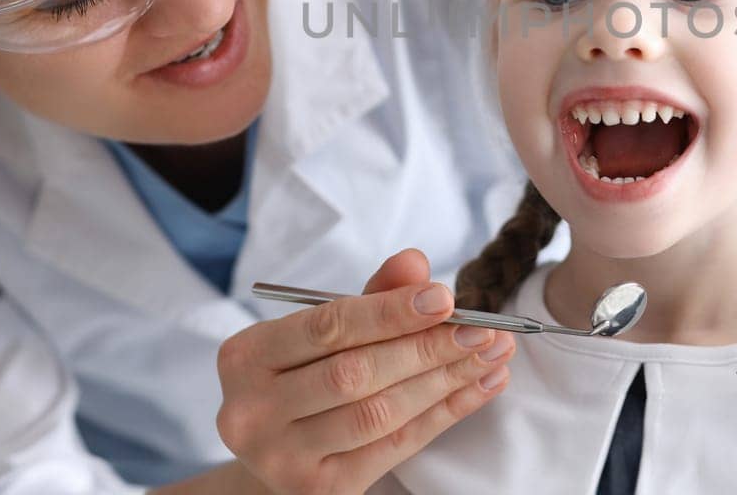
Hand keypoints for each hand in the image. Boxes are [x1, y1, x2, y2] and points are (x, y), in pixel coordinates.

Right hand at [216, 249, 514, 493]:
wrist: (275, 452)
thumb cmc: (303, 376)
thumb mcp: (324, 332)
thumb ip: (370, 295)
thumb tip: (416, 263)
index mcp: (245, 357)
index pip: (326, 328)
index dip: (389, 312)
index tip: (444, 297)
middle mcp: (252, 412)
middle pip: (354, 375)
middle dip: (426, 348)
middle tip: (481, 328)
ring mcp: (282, 458)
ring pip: (378, 414)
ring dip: (445, 381)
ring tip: (491, 353)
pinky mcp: (319, 490)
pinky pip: (396, 446)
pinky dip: (446, 413)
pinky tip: (479, 386)